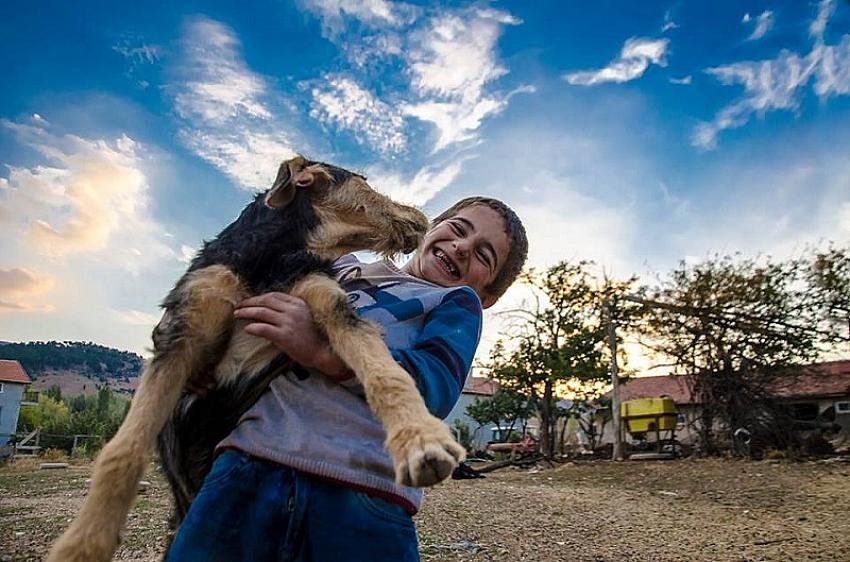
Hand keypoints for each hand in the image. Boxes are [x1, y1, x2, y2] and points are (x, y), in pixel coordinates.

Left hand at [234, 292, 351, 379]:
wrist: (322, 352)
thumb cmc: (312, 337)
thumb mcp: (303, 317)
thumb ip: (289, 311)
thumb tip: (268, 310)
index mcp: (298, 303)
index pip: (274, 295)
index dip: (259, 297)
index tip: (250, 301)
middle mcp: (293, 310)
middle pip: (266, 301)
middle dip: (250, 302)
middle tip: (238, 306)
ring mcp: (289, 322)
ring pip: (262, 312)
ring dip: (247, 312)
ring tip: (237, 314)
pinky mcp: (285, 335)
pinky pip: (263, 328)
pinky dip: (253, 328)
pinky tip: (247, 329)